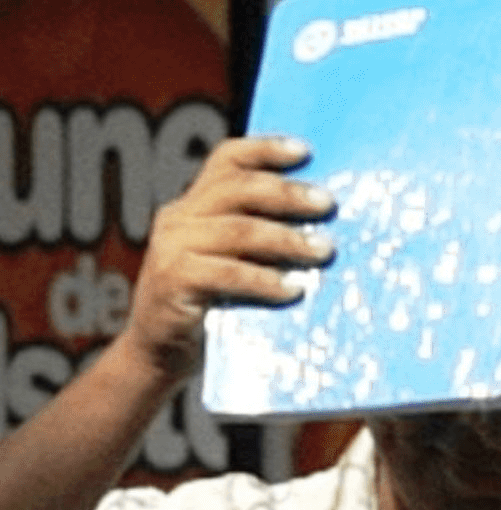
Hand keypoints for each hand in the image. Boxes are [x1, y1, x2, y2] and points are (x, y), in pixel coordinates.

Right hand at [120, 135, 335, 383]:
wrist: (159, 356)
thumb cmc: (211, 312)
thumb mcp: (232, 268)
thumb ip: (257, 246)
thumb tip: (323, 231)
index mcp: (193, 206)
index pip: (226, 160)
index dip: (265, 149)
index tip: (305, 151)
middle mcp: (179, 218)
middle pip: (239, 189)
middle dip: (288, 194)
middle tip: (328, 205)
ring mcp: (173, 248)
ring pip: (238, 230)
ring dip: (287, 239)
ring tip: (324, 250)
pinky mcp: (174, 281)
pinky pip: (227, 273)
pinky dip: (264, 281)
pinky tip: (294, 289)